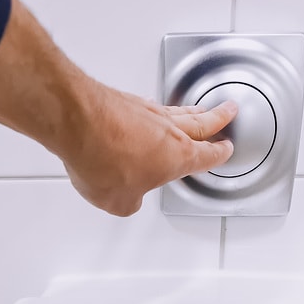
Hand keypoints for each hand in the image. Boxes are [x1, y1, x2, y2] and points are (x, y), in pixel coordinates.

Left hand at [0, 0, 235, 215]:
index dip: (219, 153)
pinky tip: (151, 112)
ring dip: (191, 111)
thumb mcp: (118, 201)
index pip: (208, 155)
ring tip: (197, 110)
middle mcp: (168, 130)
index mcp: (178, 157)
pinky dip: (155, 111)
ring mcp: (146, 112)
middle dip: (217, 118)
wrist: (75, 121)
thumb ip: (130, 202)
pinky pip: (148, 106)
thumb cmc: (103, 157)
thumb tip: (129, 200)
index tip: (227, 148)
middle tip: (228, 111)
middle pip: (201, 122)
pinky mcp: (125, 101)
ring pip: (177, 111)